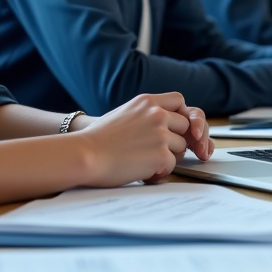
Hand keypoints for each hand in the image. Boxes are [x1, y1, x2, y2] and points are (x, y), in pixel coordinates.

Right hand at [74, 93, 191, 186]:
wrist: (86, 154)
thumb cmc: (98, 139)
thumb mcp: (124, 113)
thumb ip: (145, 114)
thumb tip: (165, 126)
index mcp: (146, 101)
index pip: (178, 100)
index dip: (180, 114)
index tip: (176, 128)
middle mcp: (157, 114)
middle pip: (185, 126)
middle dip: (176, 139)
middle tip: (157, 151)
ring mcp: (160, 134)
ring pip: (181, 147)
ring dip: (167, 157)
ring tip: (144, 161)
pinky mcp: (161, 154)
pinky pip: (172, 165)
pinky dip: (160, 171)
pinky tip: (143, 171)